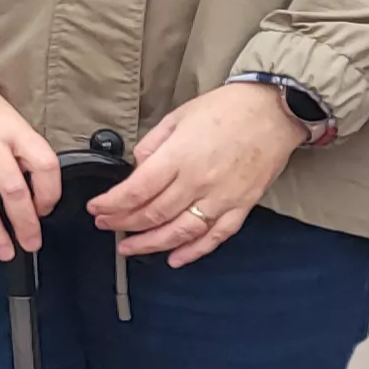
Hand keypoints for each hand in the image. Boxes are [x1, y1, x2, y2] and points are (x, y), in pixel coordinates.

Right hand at [0, 63, 61, 256]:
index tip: (46, 210)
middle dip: (25, 222)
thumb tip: (37, 194)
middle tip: (31, 244)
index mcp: (15, 130)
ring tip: (4, 251)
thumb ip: (24, 152)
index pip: (44, 165)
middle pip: (12, 189)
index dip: (50, 193)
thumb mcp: (12, 120)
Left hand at [89, 81, 307, 266]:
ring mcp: (222, 197)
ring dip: (151, 244)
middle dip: (124, 224)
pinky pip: (216, 236)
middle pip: (154, 214)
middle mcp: (198, 181)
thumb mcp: (178, 117)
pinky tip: (175, 259)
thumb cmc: (226, 109)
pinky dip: (194, 251)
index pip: (137, 190)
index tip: (96, 208)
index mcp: (179, 157)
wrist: (273, 110)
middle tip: (106, 226)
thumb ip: (153, 146)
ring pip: (180, 231)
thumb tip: (137, 169)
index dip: (112, 204)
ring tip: (129, 249)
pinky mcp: (242, 206)